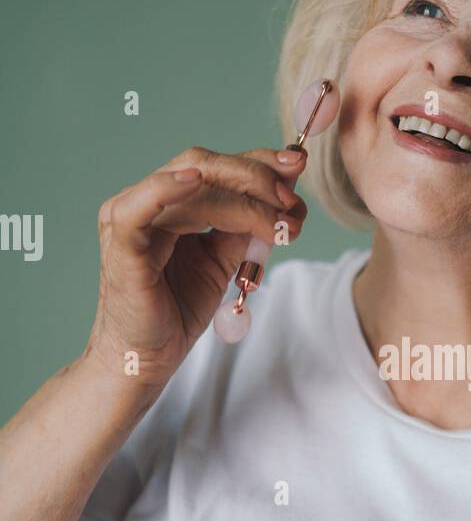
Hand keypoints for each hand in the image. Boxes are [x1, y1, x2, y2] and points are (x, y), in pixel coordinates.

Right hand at [85, 145, 308, 388]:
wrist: (147, 358)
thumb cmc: (178, 310)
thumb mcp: (225, 261)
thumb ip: (246, 226)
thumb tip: (286, 192)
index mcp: (169, 200)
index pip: (217, 166)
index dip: (260, 163)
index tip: (298, 167)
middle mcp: (146, 200)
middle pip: (206, 165)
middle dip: (257, 178)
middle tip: (291, 203)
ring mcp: (130, 217)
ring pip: (192, 185)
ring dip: (244, 199)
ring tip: (278, 222)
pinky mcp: (122, 244)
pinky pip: (141, 207)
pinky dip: (167, 189)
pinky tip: (196, 183)